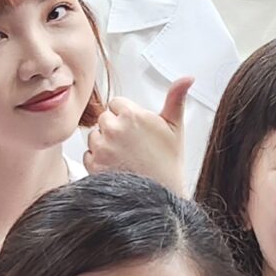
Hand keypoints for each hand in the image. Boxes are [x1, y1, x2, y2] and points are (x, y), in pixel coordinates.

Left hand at [84, 75, 193, 191]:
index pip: (116, 103)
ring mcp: (102, 147)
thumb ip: (176, 98)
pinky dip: (98, 161)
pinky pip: (88, 155)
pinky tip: (116, 167)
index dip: (127, 116)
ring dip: (104, 144)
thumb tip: (187, 78)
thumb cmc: (168, 164)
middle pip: (104, 119)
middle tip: (132, 145)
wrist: (160, 197)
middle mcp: (114, 129)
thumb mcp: (175, 127)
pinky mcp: (93, 165)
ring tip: (124, 157)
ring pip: (94, 136)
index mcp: (132, 115)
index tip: (136, 129)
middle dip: (114, 129)